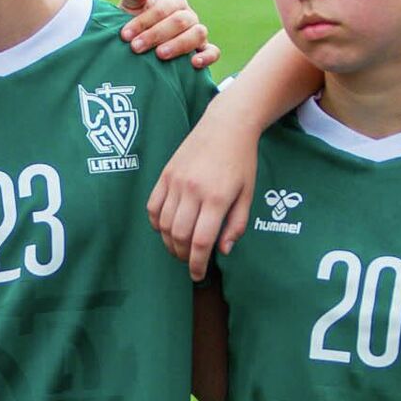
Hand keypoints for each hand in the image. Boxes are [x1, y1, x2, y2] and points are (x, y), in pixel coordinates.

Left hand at [117, 0, 218, 68]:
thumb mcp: (129, 7)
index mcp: (173, 2)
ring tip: (160, 55)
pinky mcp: (204, 51)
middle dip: (156, 34)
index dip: (144, 21)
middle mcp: (189, 16)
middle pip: (180, 21)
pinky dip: (207, 56)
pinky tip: (194, 63)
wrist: (137, 50)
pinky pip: (213, 52)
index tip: (125, 35)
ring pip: (198, 34)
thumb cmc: (133, 26)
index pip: (163, 8)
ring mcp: (197, 34)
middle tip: (136, 47)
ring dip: (178, 44)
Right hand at [146, 96, 260, 280]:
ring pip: (163, 224)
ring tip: (179, 248)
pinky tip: (165, 229)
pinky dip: (156, 224)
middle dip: (183, 256)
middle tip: (190, 261)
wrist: (226, 125)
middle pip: (179, 236)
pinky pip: (152, 207)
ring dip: (169, 243)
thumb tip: (223, 251)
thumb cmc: (241, 161)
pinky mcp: (165, 174)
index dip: (198, 264)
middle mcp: (193, 190)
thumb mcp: (248, 194)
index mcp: (217, 197)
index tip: (198, 275)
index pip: (202, 241)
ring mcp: (176, 181)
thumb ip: (237, 225)